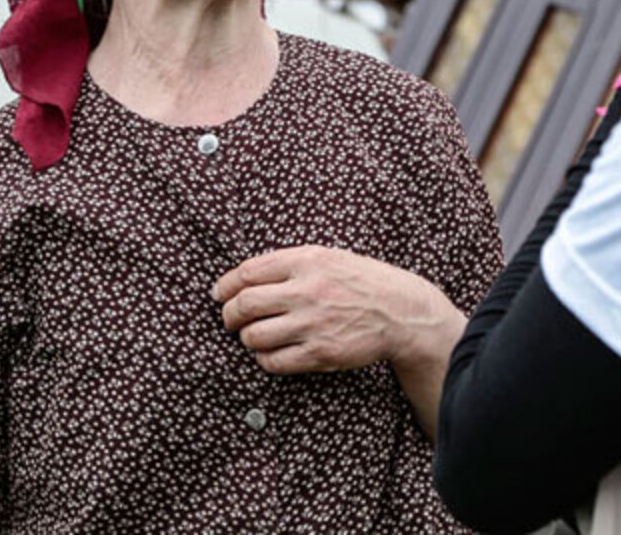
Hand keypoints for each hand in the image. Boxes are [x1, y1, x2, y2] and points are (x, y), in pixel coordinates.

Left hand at [214, 245, 465, 438]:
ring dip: (247, 338)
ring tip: (254, 336)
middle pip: (245, 305)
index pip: (248, 272)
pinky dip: (265, 359)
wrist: (400, 310)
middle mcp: (308, 290)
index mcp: (307, 261)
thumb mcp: (328, 257)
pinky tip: (271, 353)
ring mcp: (314, 324)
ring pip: (255, 336)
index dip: (225, 285)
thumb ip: (289, 264)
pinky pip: (274, 362)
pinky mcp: (321, 353)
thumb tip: (243, 278)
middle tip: (230, 320)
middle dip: (229, 315)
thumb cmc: (361, 281)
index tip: (219, 294)